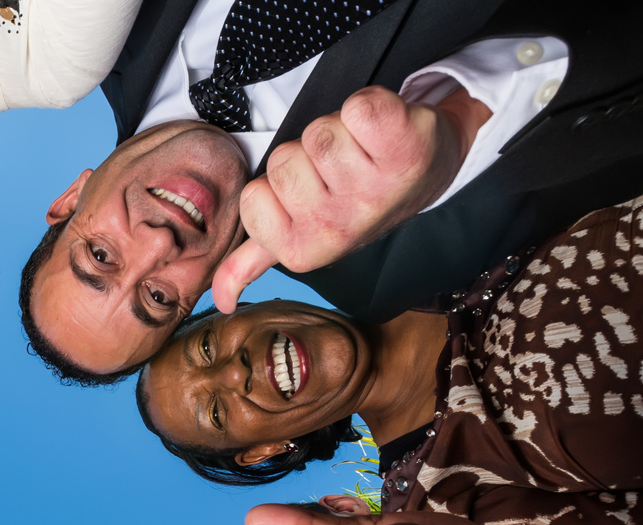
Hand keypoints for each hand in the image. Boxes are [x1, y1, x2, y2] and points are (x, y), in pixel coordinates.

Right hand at [212, 86, 483, 311]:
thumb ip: (254, 262)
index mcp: (304, 251)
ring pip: (319, 132)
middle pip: (283, 159)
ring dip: (339, 130)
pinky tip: (387, 131)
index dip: (278, 184)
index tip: (311, 194)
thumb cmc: (356, 198)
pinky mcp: (406, 147)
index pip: (253, 194)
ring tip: (364, 152)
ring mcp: (374, 190)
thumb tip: (218, 302)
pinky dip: (371, 105)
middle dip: (307, 156)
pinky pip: (361, 107)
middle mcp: (339, 228)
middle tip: (341, 170)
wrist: (425, 172)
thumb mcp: (303, 235)